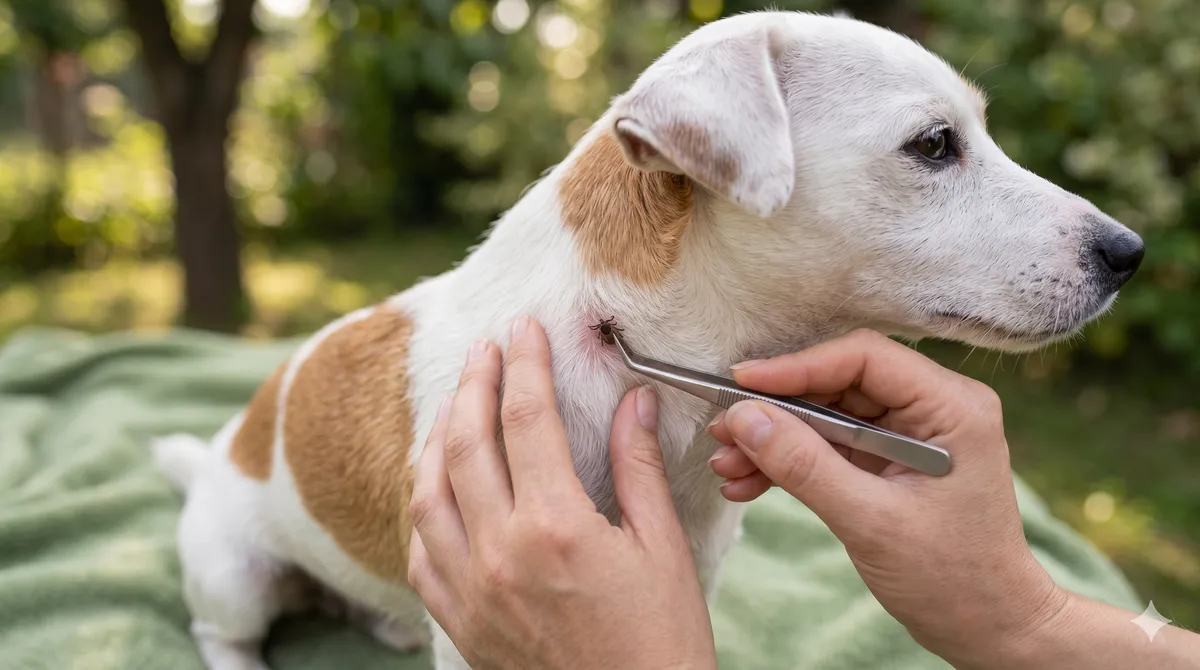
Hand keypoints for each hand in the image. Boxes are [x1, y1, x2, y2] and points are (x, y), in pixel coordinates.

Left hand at [407, 316, 716, 669]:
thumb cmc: (660, 642)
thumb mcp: (663, 548)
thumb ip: (639, 467)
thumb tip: (635, 400)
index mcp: (556, 526)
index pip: (528, 419)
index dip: (525, 363)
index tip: (525, 329)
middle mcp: (499, 552)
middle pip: (467, 442)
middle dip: (475, 383)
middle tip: (487, 348)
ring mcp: (470, 588)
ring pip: (427, 490)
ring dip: (438, 436)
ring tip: (457, 402)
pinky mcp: (459, 619)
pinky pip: (420, 548)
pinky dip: (424, 503)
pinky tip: (438, 482)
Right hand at [706, 329, 1061, 666]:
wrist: (988, 628)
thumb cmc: (952, 578)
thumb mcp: (870, 521)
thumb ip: (805, 466)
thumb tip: (745, 418)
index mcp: (951, 407)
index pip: (863, 360)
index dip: (796, 367)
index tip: (742, 384)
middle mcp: (933, 407)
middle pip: (838, 383)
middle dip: (777, 410)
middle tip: (724, 431)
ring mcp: (910, 433)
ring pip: (826, 415)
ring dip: (775, 439)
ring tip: (727, 464)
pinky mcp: (889, 459)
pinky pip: (830, 445)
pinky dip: (790, 462)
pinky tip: (748, 482)